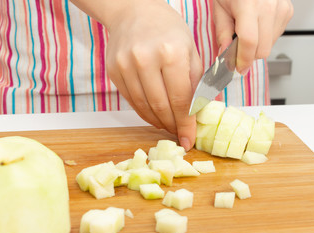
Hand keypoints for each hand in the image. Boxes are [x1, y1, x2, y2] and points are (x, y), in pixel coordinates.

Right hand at [104, 0, 202, 150]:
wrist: (133, 11)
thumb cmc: (167, 28)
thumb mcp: (190, 48)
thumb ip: (195, 81)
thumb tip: (199, 112)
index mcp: (171, 52)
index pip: (181, 98)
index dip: (186, 123)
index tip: (189, 140)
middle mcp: (146, 59)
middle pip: (161, 106)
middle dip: (173, 125)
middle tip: (180, 134)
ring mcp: (125, 66)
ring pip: (144, 107)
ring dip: (158, 121)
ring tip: (168, 126)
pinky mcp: (114, 72)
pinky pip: (131, 100)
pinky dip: (144, 112)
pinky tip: (154, 115)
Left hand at [213, 0, 293, 74]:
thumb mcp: (220, 8)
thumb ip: (222, 33)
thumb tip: (224, 54)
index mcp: (249, 5)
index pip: (249, 42)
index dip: (243, 60)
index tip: (238, 68)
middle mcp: (269, 7)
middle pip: (262, 49)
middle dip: (248, 56)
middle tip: (237, 51)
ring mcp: (281, 9)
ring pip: (270, 46)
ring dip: (257, 47)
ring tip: (246, 31)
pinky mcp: (287, 11)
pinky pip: (276, 36)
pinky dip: (265, 38)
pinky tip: (257, 26)